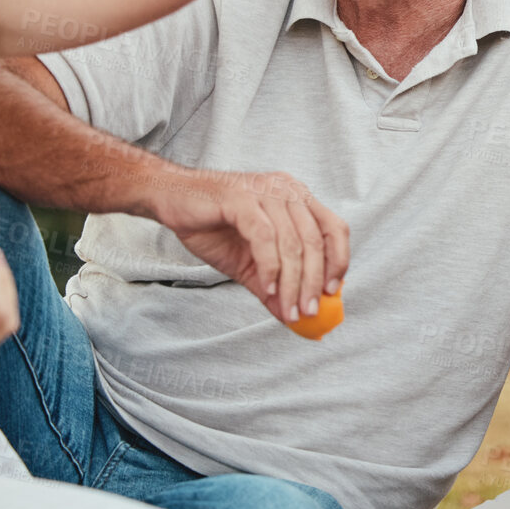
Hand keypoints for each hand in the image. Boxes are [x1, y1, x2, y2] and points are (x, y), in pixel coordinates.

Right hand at [155, 169, 349, 324]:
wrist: (171, 200)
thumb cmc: (212, 226)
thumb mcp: (249, 264)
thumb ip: (273, 287)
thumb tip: (294, 317)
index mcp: (297, 199)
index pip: (334, 228)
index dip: (338, 261)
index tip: (332, 293)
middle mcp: (287, 191)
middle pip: (314, 240)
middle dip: (313, 282)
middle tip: (308, 312)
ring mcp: (265, 192)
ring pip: (292, 243)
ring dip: (292, 283)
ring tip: (288, 309)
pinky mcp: (241, 199)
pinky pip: (264, 238)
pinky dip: (269, 268)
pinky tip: (266, 289)